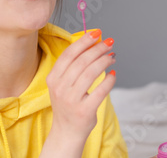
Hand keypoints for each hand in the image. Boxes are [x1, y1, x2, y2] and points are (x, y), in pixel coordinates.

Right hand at [46, 29, 115, 144]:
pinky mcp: (85, 110)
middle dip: (98, 48)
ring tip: (112, 56)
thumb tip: (92, 43)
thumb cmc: (68, 104)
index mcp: (53, 78)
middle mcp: (60, 88)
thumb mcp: (62, 84)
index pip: (69, 54)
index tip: (97, 33)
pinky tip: (113, 74)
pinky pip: (101, 90)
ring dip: (105, 61)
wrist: (66, 132)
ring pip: (91, 73)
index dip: (84, 41)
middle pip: (82, 61)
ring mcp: (72, 100)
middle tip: (109, 42)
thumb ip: (73, 66)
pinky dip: (109, 80)